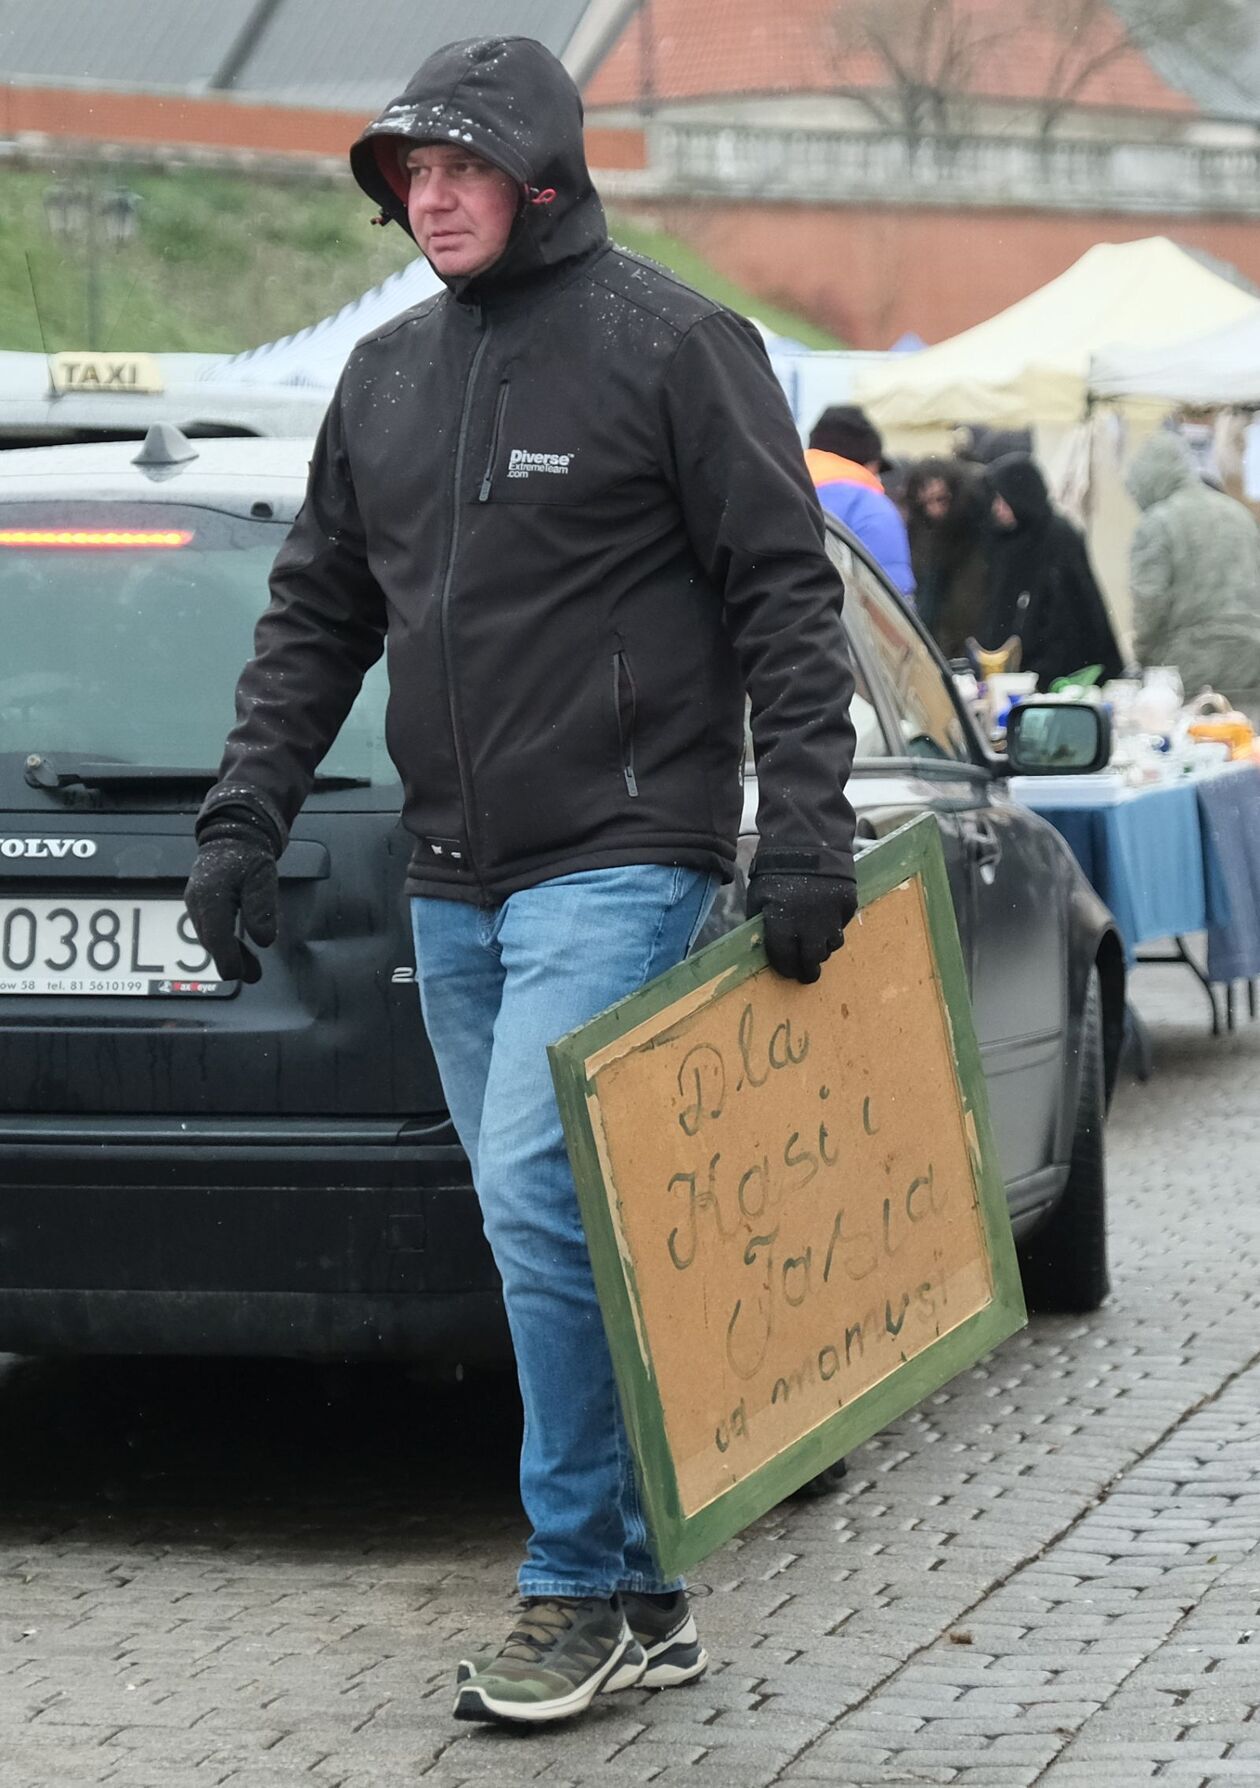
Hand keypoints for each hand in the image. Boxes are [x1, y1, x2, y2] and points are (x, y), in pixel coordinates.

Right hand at [184, 817, 278, 984]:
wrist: (232, 836)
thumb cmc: (249, 855)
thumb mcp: (263, 877)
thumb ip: (262, 907)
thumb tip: (263, 941)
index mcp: (211, 895)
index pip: (215, 936)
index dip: (227, 958)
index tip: (238, 974)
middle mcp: (197, 901)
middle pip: (211, 940)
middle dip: (231, 960)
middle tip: (253, 976)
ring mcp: (195, 903)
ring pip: (210, 937)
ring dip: (229, 954)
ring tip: (252, 972)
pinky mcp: (200, 905)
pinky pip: (210, 930)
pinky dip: (225, 943)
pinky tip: (241, 953)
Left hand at [746, 871, 857, 984]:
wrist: (806, 843)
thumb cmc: (775, 872)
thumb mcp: (758, 898)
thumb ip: (760, 924)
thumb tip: (765, 946)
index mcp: (782, 925)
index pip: (785, 960)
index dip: (786, 968)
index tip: (788, 972)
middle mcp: (809, 926)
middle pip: (812, 960)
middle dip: (808, 971)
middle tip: (807, 974)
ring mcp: (831, 916)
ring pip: (832, 946)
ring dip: (822, 948)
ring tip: (816, 945)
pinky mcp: (847, 905)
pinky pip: (842, 925)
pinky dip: (834, 927)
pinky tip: (825, 919)